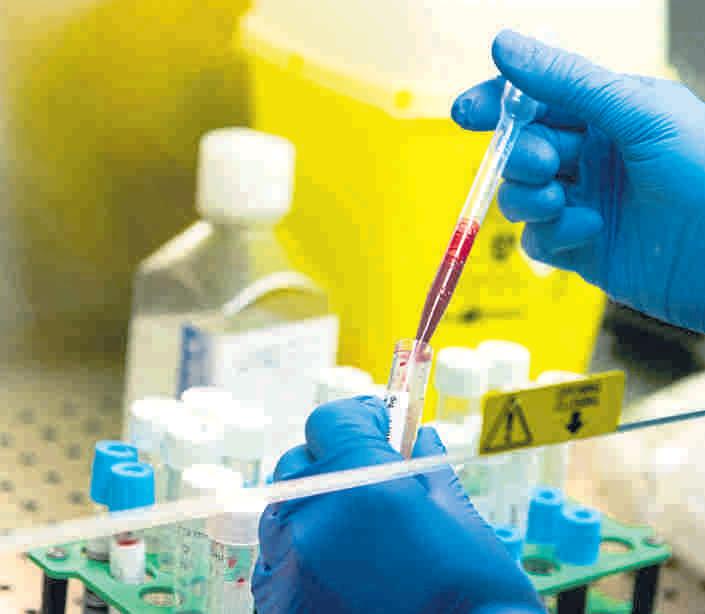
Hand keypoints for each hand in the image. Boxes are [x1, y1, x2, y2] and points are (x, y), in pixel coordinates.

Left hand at [252, 396, 542, 613]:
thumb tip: (419, 438)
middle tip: (370, 480)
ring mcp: (288, 568)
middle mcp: (312, 520)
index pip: (330, 421)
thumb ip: (428, 468)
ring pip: (283, 511)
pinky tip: (340, 571)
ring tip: (357, 533)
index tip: (377, 426)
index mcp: (362, 485)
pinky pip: (276, 560)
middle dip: (335, 461)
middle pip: (300, 461)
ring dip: (315, 508)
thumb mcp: (459, 520)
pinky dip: (301, 555)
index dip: (358, 418)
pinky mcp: (278, 606)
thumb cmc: (474, 598)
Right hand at [452, 30, 704, 332]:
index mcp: (608, 115)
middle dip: (521, 155)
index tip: (466, 112)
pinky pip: (539, 240)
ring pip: (521, 197)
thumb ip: (568, 82)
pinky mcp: (580, 249)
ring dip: (530, 198)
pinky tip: (587, 231)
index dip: (497, 104)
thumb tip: (504, 45)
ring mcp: (583, 204)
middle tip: (545, 163)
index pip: (536, 102)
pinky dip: (553, 235)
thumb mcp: (640, 113)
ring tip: (561, 201)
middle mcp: (591, 159)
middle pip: (521, 150)